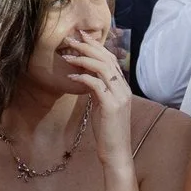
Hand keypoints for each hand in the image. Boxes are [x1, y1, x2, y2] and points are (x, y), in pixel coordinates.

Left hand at [56, 33, 135, 167]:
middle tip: (71, 38)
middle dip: (88, 46)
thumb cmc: (107, 132)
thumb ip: (98, 91)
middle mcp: (124, 88)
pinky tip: (71, 76)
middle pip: (107, 59)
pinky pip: (96, 85)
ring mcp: (120, 96)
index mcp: (123, 87)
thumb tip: (86, 78)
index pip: (111, 59)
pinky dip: (82, 77)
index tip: (81, 37)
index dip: (96, 46)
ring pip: (103, 68)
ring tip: (67, 55)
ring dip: (83, 59)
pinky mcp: (112, 106)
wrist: (116, 153)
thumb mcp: (102, 106)